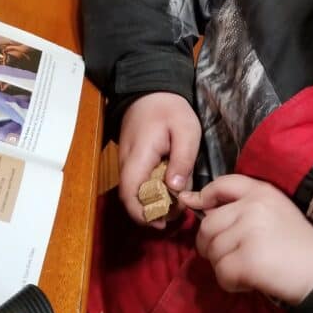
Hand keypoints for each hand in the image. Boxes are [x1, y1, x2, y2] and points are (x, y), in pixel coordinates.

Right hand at [119, 92, 200, 228]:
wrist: (151, 90)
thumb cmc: (170, 109)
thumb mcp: (186, 131)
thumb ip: (182, 159)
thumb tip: (175, 188)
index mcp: (139, 157)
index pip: (129, 194)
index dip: (142, 214)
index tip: (161, 222)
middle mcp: (127, 163)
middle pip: (132, 198)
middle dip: (153, 212)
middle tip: (177, 214)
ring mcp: (127, 162)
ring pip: (135, 192)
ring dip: (154, 203)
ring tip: (177, 205)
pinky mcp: (133, 161)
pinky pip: (139, 183)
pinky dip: (153, 191)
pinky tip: (171, 190)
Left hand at [179, 175, 312, 304]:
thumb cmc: (298, 244)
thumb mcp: (274, 211)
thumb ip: (240, 206)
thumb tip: (193, 202)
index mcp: (262, 191)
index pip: (221, 184)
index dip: (203, 196)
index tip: (195, 205)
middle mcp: (253, 206)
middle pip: (207, 225)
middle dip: (211, 245)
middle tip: (231, 256)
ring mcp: (249, 232)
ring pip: (212, 251)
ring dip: (223, 265)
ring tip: (248, 268)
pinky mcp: (247, 259)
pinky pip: (221, 272)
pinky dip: (231, 282)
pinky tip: (249, 280)